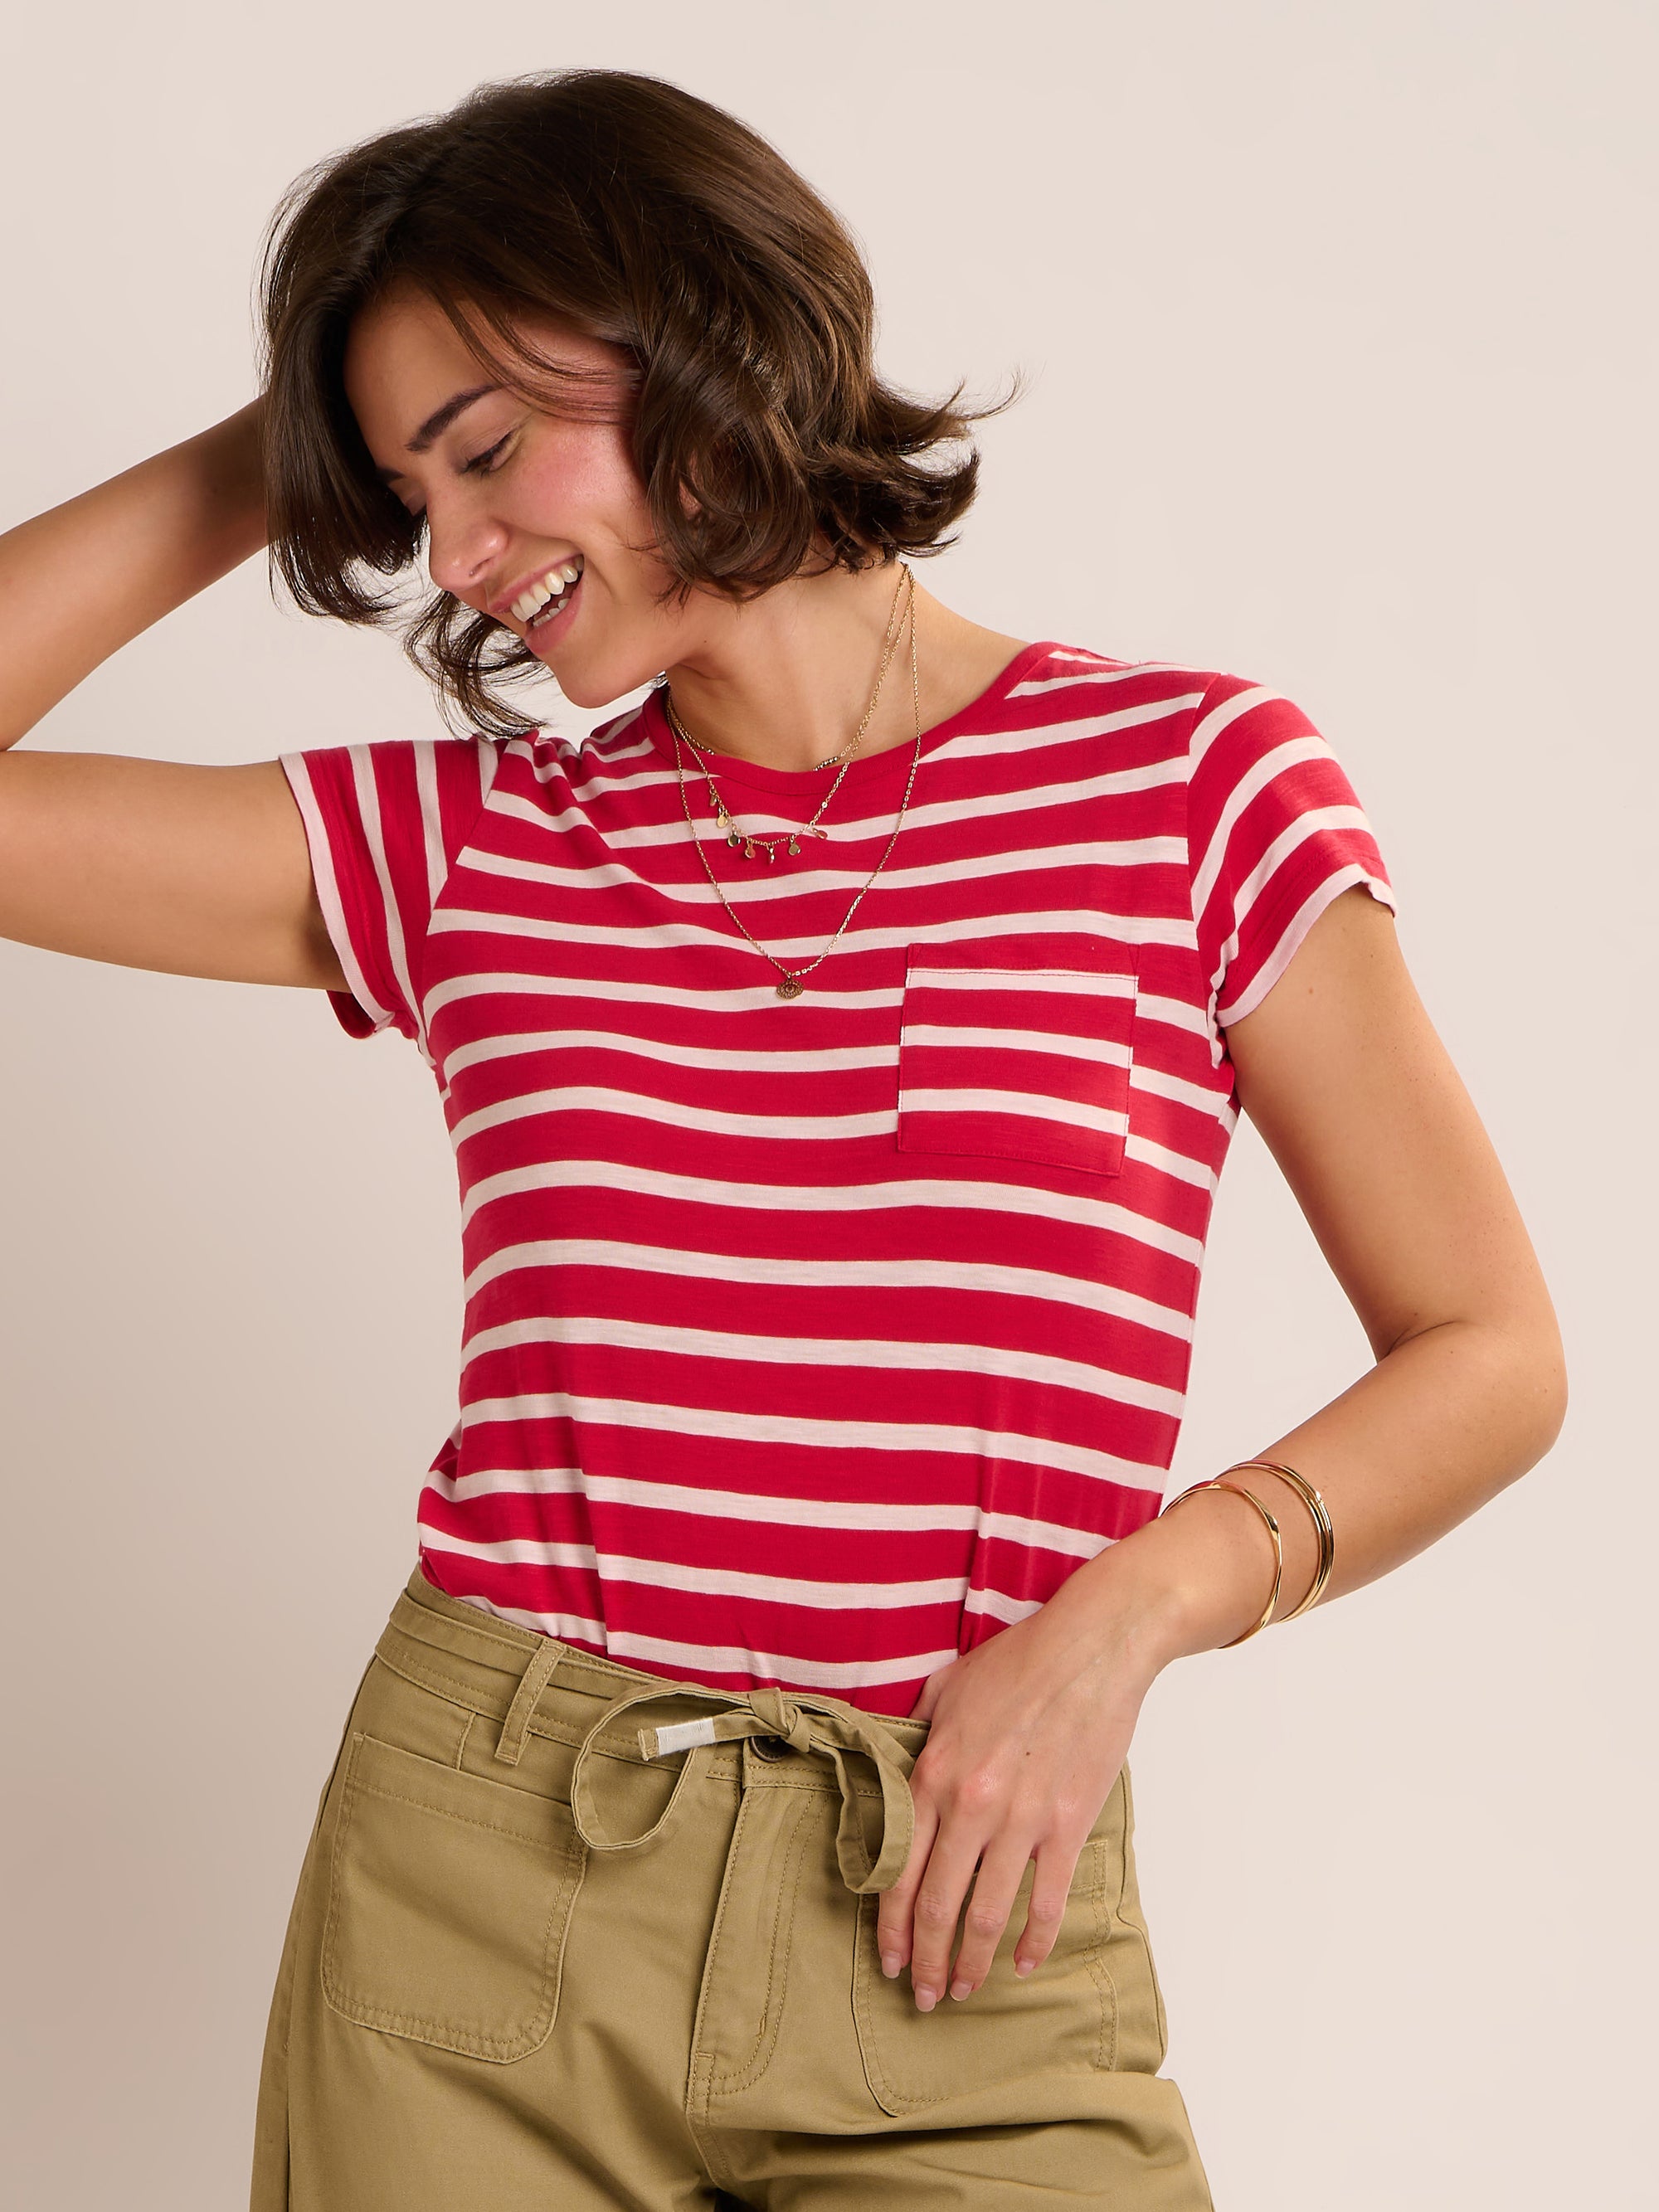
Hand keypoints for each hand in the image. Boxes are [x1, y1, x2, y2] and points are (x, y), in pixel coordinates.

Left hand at [881, 1576, 1164, 2010]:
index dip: (890, 1925)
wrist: (1091, 1648)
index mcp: (933, 1772)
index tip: (889, 1959)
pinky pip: (1046, 1901)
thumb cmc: (1019, 1660)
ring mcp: (1021, 1820)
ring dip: (971, 1963)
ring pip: (985, 1913)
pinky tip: (1024, 1964)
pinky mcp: (1067, 1825)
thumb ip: (917, 1733)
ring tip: (962, 1991)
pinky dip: (1034, 1941)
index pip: (898, 1869)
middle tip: (923, 1996)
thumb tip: (898, 1765)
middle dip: (925, 1961)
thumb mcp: (946, 1688)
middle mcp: (969, 1805)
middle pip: (936, 1905)